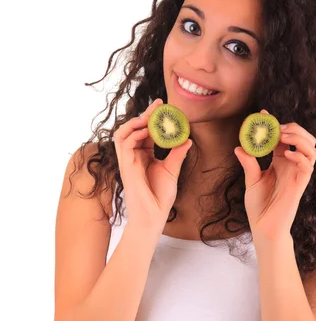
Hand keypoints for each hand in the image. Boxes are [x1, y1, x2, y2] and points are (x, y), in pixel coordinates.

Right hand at [113, 98, 191, 233]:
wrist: (154, 216)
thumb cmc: (160, 197)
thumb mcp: (172, 171)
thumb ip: (177, 154)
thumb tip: (187, 140)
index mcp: (144, 156)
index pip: (145, 131)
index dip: (153, 118)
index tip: (164, 106)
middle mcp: (134, 156)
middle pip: (134, 129)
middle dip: (145, 114)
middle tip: (159, 104)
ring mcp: (128, 161)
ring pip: (123, 133)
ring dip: (135, 122)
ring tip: (149, 115)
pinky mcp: (126, 167)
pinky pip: (124, 144)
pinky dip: (133, 134)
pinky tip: (145, 131)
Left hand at [234, 110, 315, 239]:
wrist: (263, 227)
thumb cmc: (259, 207)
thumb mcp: (251, 181)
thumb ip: (249, 163)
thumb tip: (239, 147)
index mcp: (280, 162)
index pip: (283, 137)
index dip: (275, 124)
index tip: (262, 114)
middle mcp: (292, 165)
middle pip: (303, 138)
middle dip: (293, 128)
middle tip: (277, 127)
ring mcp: (298, 174)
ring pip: (311, 148)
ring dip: (299, 138)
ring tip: (283, 136)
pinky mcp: (300, 185)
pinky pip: (308, 166)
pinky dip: (300, 156)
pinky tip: (286, 155)